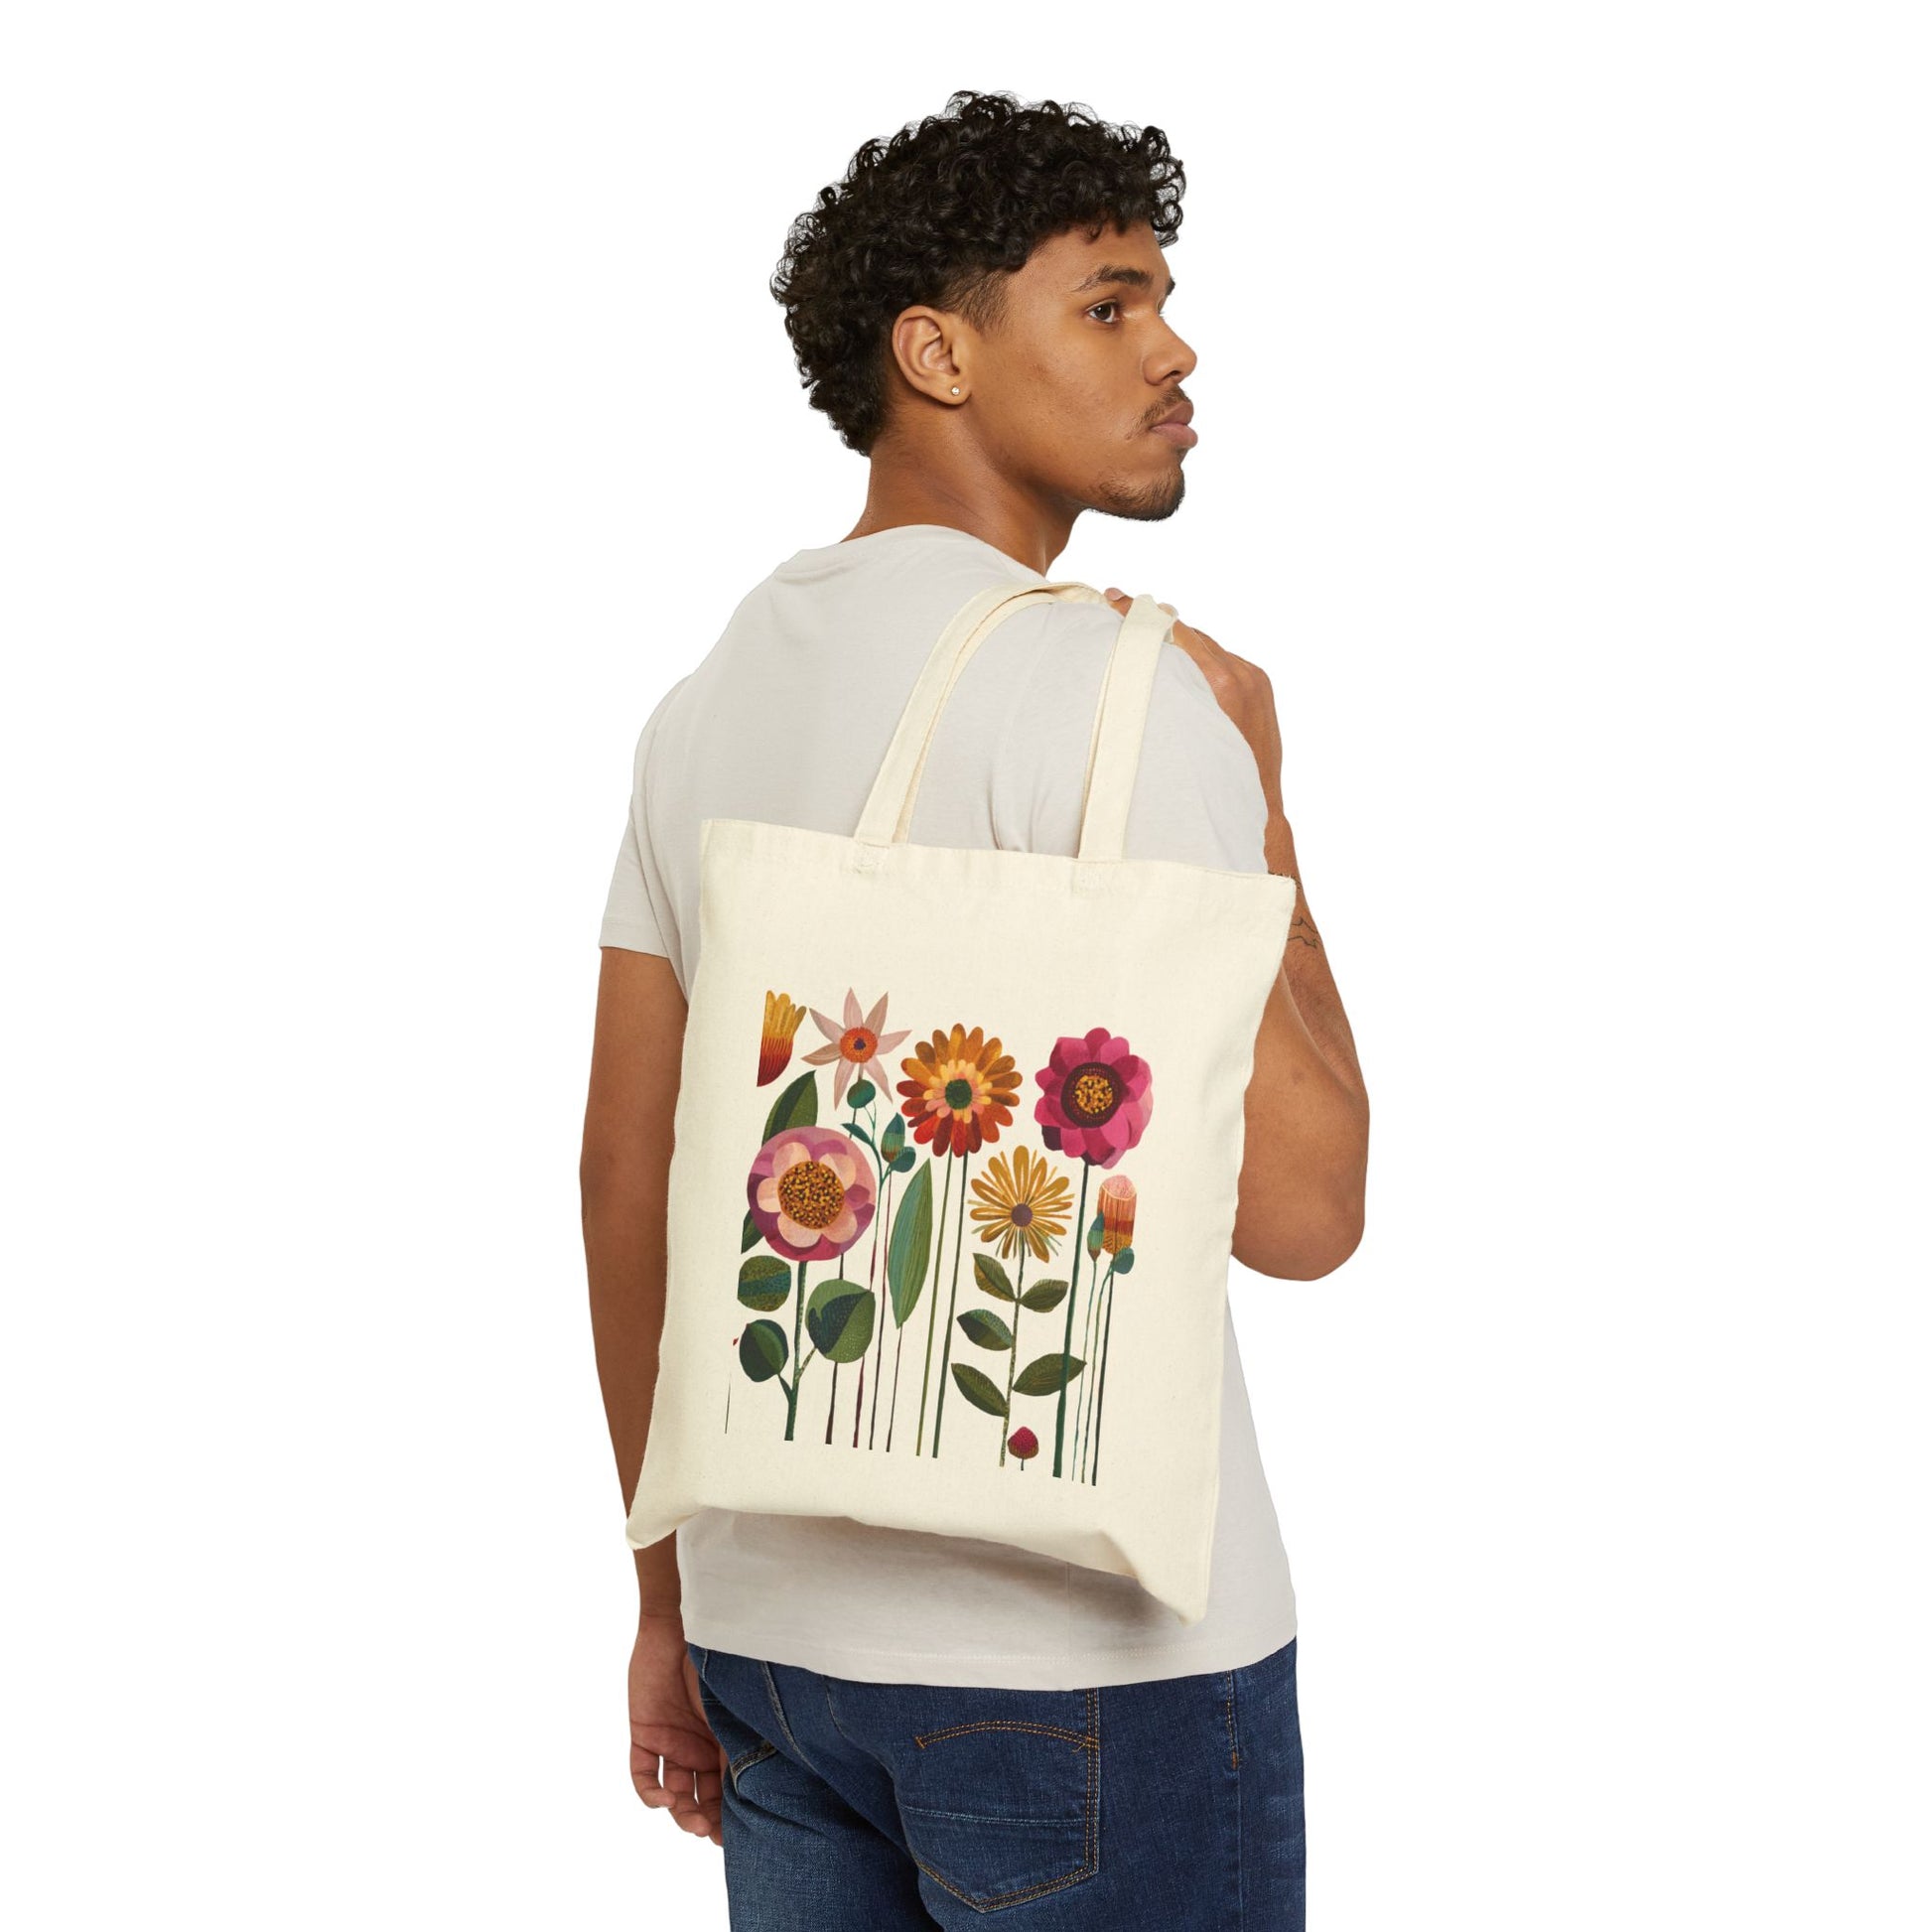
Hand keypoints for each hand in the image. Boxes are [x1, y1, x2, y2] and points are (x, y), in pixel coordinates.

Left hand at [629, 1613, 725, 1846]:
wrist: (685, 1626)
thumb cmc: (722, 1659)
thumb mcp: (738, 1707)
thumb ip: (747, 1739)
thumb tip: (773, 1780)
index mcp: (724, 1740)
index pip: (726, 1788)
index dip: (728, 1814)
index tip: (733, 1836)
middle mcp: (697, 1746)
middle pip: (699, 1796)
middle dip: (705, 1820)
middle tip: (710, 1834)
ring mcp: (670, 1742)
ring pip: (672, 1793)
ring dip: (680, 1812)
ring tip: (690, 1819)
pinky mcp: (644, 1734)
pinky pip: (642, 1775)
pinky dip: (649, 1793)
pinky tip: (663, 1799)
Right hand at [1102, 586, 1286, 822]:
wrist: (1259, 805)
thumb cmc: (1210, 779)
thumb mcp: (1177, 732)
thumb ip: (1167, 691)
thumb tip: (1144, 661)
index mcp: (1219, 682)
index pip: (1174, 632)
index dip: (1141, 615)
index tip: (1116, 598)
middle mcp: (1239, 673)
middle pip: (1189, 633)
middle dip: (1157, 625)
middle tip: (1123, 609)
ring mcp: (1253, 676)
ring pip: (1206, 645)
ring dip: (1182, 644)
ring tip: (1152, 640)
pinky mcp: (1261, 683)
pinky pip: (1225, 659)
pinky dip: (1204, 660)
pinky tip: (1186, 670)